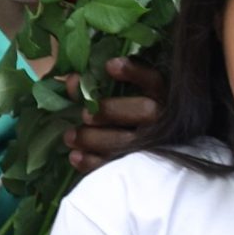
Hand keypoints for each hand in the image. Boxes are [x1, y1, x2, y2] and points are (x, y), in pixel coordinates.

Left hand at [63, 57, 165, 172]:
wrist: (135, 152)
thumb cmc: (120, 114)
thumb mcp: (112, 96)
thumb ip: (94, 86)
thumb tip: (72, 80)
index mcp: (160, 95)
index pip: (154, 80)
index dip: (134, 72)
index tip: (109, 66)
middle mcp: (163, 118)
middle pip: (145, 111)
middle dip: (111, 111)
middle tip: (85, 115)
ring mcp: (156, 145)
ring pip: (132, 142)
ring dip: (96, 139)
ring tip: (70, 137)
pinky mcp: (142, 168)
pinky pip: (121, 165)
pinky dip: (95, 163)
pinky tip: (75, 157)